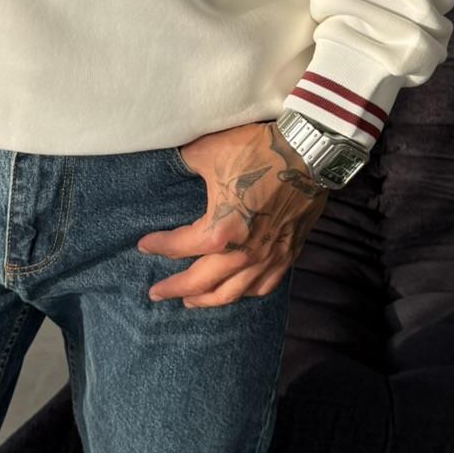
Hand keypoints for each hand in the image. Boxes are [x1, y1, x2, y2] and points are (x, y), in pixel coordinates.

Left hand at [137, 119, 326, 306]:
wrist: (310, 153)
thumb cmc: (258, 151)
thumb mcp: (208, 151)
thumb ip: (183, 163)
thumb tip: (169, 165)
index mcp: (220, 230)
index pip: (178, 247)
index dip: (158, 246)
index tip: (143, 246)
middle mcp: (243, 253)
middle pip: (201, 282)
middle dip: (175, 288)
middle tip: (156, 293)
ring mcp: (267, 257)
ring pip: (232, 293)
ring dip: (207, 300)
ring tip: (190, 301)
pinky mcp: (287, 254)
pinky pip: (264, 286)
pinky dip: (245, 293)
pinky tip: (236, 292)